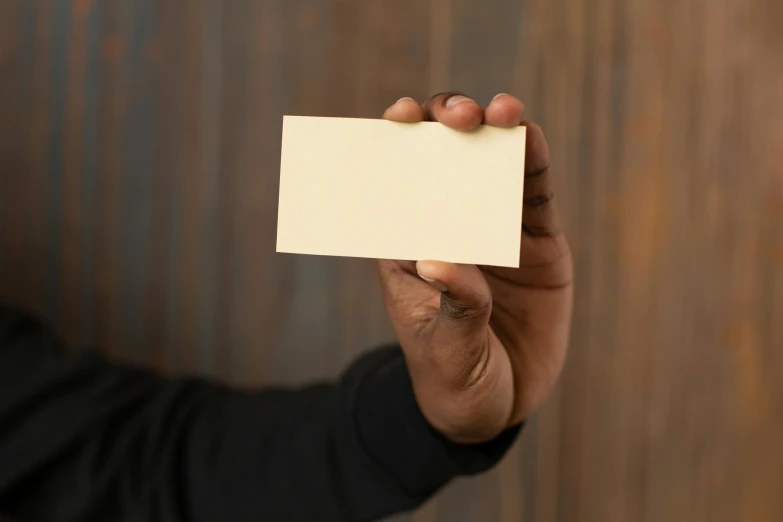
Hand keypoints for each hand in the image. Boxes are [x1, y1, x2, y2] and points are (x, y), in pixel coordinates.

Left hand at [379, 92, 572, 444]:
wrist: (499, 405)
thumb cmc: (453, 377)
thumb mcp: (446, 351)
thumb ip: (453, 308)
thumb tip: (441, 262)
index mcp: (408, 247)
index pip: (396, 183)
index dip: (395, 142)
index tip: (399, 116)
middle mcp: (449, 227)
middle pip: (443, 159)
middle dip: (446, 124)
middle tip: (457, 117)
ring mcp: (494, 229)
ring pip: (491, 164)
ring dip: (494, 129)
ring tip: (500, 111)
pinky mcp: (536, 241)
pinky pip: (535, 193)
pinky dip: (533, 161)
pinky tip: (529, 138)